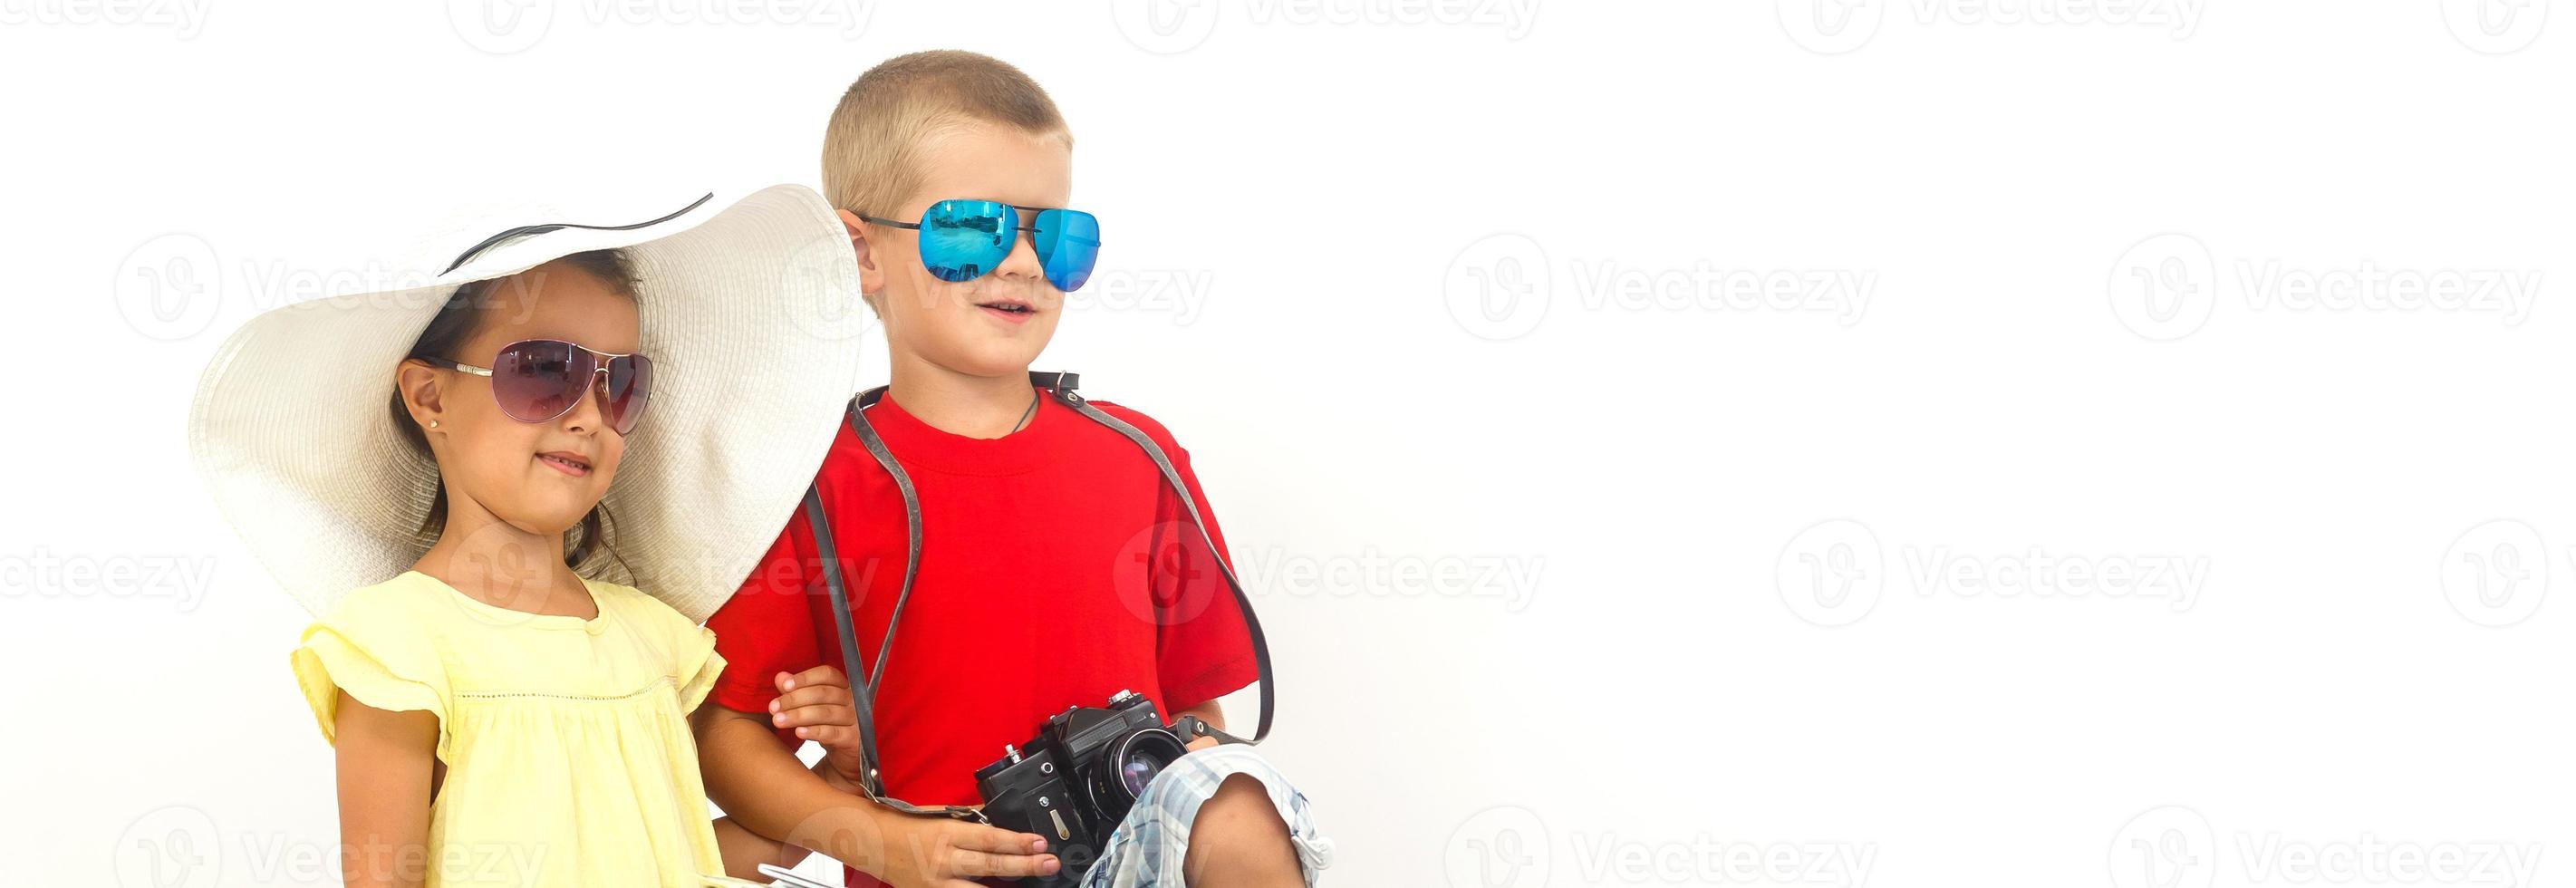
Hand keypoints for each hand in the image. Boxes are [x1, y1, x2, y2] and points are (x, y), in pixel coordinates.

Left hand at [766, 666, 866, 788]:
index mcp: (844, 686)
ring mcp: (857, 719)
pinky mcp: (855, 739)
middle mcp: (854, 700)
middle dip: (794, 699)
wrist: (844, 758)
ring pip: (825, 713)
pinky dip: (813, 731)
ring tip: (778, 720)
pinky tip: (797, 732)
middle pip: (823, 693)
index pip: (827, 674)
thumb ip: (797, 691)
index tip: (784, 686)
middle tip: (773, 708)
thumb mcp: (811, 707)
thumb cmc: (827, 726)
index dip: (805, 678)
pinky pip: (832, 733)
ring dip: (798, 716)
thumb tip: (780, 677)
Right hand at [873, 815, 1059, 887]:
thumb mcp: (939, 815)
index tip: (1039, 842)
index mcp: (948, 834)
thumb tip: (1000, 819)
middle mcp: (944, 860)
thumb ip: (970, 819)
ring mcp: (937, 883)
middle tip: (1049, 863)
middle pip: (992, 866)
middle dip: (1025, 865)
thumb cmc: (907, 826)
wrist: (873, 843)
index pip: (990, 839)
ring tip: (1032, 884)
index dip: (1017, 842)